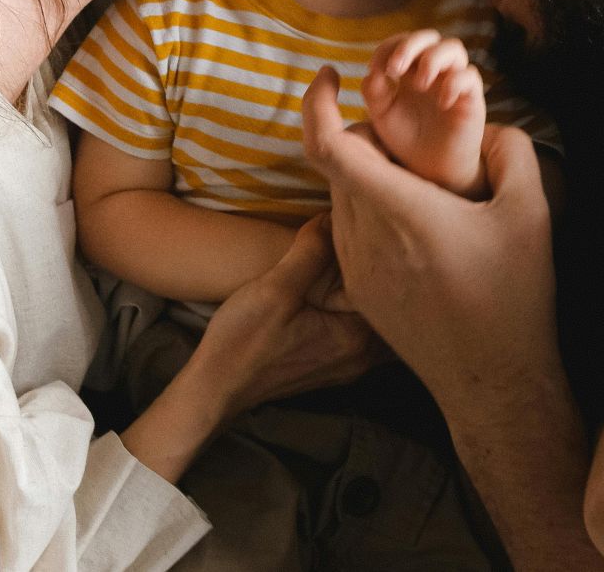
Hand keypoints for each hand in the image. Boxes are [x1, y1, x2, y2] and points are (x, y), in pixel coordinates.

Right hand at [192, 217, 382, 416]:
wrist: (215, 387)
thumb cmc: (241, 342)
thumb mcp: (275, 289)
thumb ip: (311, 251)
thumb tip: (334, 216)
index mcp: (356, 337)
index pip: (389, 288)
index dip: (382, 255)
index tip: (371, 228)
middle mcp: (362, 356)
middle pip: (388, 307)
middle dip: (381, 274)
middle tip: (369, 240)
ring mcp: (348, 365)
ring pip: (376, 321)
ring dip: (369, 293)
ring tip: (355, 261)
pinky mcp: (333, 366)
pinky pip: (360, 333)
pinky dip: (356, 310)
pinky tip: (341, 290)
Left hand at [302, 66, 554, 402]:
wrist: (492, 382)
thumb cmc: (515, 298)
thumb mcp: (531, 214)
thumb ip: (510, 151)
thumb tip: (488, 126)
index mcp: (401, 209)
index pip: (329, 144)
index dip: (316, 101)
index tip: (329, 74)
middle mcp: (365, 237)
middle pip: (338, 164)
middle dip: (365, 138)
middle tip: (410, 140)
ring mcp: (356, 268)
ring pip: (339, 198)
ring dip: (365, 178)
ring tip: (419, 186)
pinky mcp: (359, 292)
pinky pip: (348, 232)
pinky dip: (368, 212)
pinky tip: (415, 227)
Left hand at [363, 30, 488, 197]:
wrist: (432, 170)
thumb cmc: (408, 140)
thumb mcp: (382, 115)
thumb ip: (374, 92)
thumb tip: (372, 71)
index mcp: (409, 70)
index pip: (401, 42)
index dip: (388, 48)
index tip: (377, 69)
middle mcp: (433, 71)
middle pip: (429, 36)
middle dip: (410, 45)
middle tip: (395, 68)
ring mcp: (453, 81)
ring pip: (454, 48)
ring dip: (433, 59)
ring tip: (420, 84)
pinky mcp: (471, 98)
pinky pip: (470, 77)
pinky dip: (454, 83)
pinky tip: (441, 103)